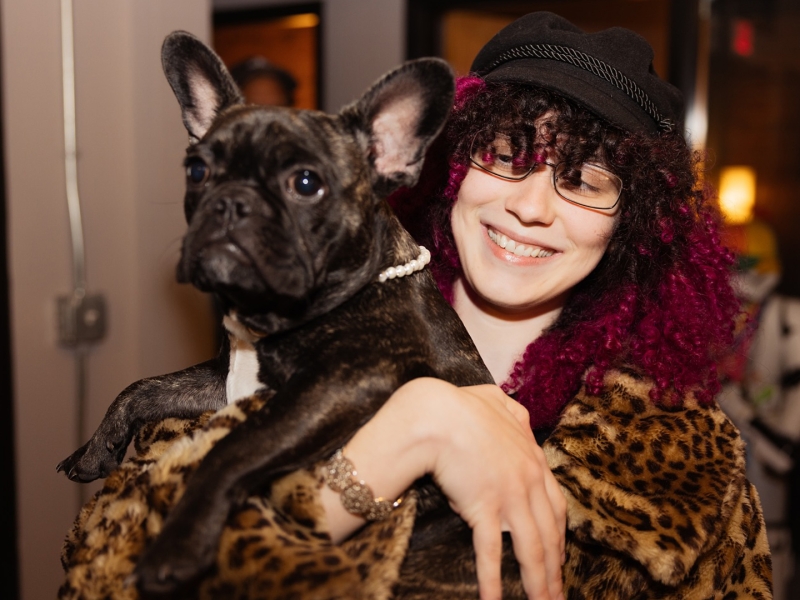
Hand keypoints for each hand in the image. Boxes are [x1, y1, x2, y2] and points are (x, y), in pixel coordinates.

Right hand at [321, 378, 565, 599]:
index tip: (560, 557)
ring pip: (532, 547)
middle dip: (555, 568)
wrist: (435, 414)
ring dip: (538, 582)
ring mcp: (508, 495)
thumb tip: (517, 416)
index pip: (555, 505)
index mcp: (532, 458)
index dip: (559, 536)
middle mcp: (528, 480)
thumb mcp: (495, 401)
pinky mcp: (484, 507)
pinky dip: (494, 580)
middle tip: (557, 593)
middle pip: (550, 533)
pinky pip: (491, 551)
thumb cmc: (458, 405)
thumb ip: (511, 412)